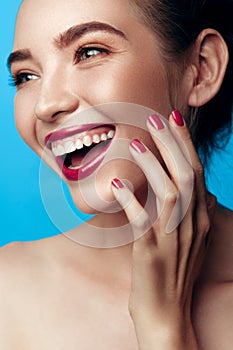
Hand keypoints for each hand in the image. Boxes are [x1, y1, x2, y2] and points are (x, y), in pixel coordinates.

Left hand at [111, 111, 214, 349]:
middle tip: (156, 118)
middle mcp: (192, 224)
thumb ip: (198, 214)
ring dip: (153, 166)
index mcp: (200, 219)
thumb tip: (203, 191)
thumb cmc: (176, 272)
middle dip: (172, 144)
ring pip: (170, 193)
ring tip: (136, 143)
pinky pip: (142, 220)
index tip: (173, 119)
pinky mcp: (151, 253)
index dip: (185, 144)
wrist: (168, 313)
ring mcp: (173, 239)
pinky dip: (131, 200)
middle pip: (187, 175)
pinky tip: (117, 184)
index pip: (197, 172)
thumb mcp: (194, 241)